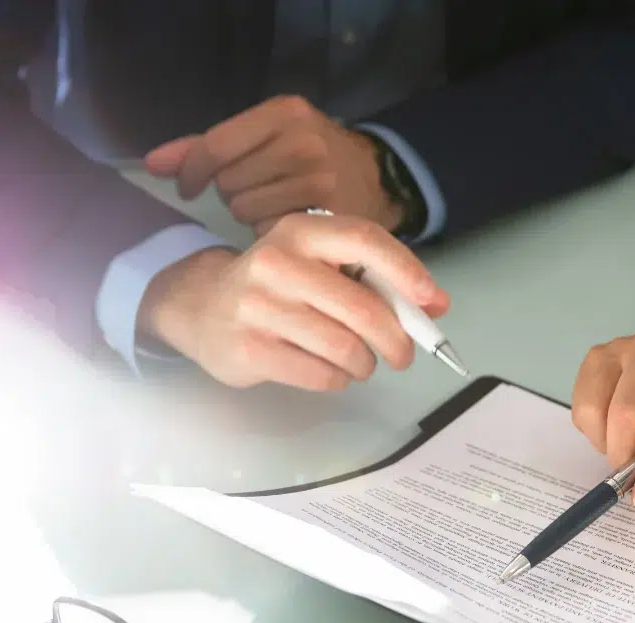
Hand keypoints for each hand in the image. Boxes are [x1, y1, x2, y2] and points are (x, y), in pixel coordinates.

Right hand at [140, 212, 448, 390]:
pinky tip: (329, 370)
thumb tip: (435, 306)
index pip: (364, 241)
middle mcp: (277, 262)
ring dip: (364, 364)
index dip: (406, 272)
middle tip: (403, 354)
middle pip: (362, 308)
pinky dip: (337, 379)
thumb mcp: (318, 264)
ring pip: (344, 348)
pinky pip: (320, 375)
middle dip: (396, 340)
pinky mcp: (250, 349)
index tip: (432, 302)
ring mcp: (259, 307)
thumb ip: (374, 278)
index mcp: (301, 231)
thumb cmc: (277, 285)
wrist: (199, 305)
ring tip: (360, 362)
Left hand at [145, 95, 401, 235]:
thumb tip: (151, 165)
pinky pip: (270, 232)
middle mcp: (304, 142)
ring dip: (248, 214)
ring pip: (246, 209)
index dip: (191, 172)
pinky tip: (286, 223)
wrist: (374, 178)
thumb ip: (204, 147)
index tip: (188, 187)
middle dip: (231, 191)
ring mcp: (320, 180)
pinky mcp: (328, 216)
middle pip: (229, 182)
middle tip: (252, 191)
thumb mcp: (262, 135)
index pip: (216, 145)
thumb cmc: (305, 155)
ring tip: (270, 206)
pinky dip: (269, 232)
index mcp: (283, 112)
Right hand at [570, 313, 634, 507]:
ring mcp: (620, 348)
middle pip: (625, 413)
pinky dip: (593, 431)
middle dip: (623, 455)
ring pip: (595, 410)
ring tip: (626, 446)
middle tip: (630, 475)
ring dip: (606, 443)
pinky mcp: (596, 357)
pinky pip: (581, 406)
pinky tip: (613, 428)